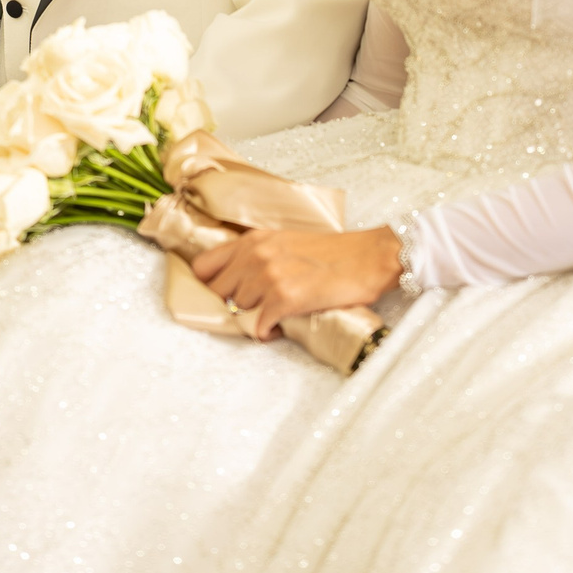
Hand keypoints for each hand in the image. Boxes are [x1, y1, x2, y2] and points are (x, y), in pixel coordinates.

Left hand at [190, 228, 401, 340]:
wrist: (369, 258)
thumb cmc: (333, 252)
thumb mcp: (286, 241)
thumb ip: (256, 255)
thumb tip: (235, 280)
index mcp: (253, 240)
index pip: (202, 266)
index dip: (207, 284)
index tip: (219, 294)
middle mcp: (256, 255)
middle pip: (216, 293)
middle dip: (231, 305)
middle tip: (250, 309)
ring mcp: (269, 277)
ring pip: (238, 311)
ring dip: (252, 318)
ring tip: (271, 316)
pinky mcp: (285, 298)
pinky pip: (259, 326)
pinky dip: (267, 332)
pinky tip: (280, 327)